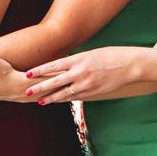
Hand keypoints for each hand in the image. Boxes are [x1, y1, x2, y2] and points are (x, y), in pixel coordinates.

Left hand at [23, 47, 147, 102]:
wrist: (130, 64)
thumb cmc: (110, 55)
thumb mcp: (90, 54)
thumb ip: (75, 61)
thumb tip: (62, 66)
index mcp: (78, 59)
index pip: (54, 66)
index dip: (40, 70)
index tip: (28, 74)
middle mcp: (80, 72)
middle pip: (55, 82)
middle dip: (40, 88)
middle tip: (27, 92)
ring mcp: (87, 84)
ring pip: (64, 93)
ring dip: (51, 98)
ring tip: (40, 102)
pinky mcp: (93, 92)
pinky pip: (76, 97)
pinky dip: (65, 99)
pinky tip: (57, 101)